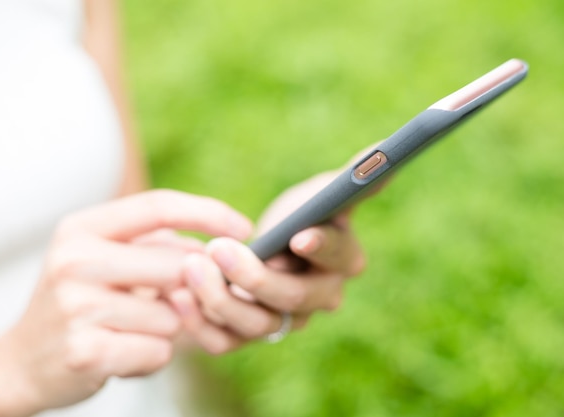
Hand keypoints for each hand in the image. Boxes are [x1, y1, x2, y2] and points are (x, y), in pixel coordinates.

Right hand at [0, 190, 251, 416]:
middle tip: (167, 302)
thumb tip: (214, 252)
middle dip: (189, 288)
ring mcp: (76, 305)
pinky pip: (159, 352)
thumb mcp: (103, 259)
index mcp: (82, 228)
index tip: (245, 228)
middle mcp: (75, 260)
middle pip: (179, 265)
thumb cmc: (79, 302)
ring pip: (172, 315)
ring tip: (127, 331)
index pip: (158, 206)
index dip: (209, 213)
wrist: (22, 362)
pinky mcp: (85, 350)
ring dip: (164, 329)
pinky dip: (151, 358)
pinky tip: (120, 354)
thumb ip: (156, 247)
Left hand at [170, 171, 369, 353]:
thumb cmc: (298, 215)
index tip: (298, 235)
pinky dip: (199, 323)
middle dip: (254, 276)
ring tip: (190, 266)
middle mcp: (319, 299)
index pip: (337, 256)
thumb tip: (384, 147)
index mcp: (343, 261)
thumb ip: (354, 175)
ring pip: (257, 325)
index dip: (320, 246)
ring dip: (220, 299)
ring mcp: (285, 322)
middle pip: (292, 299)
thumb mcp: (322, 192)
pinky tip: (178, 295)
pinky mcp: (249, 336)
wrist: (267, 249)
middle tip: (219, 248)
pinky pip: (225, 342)